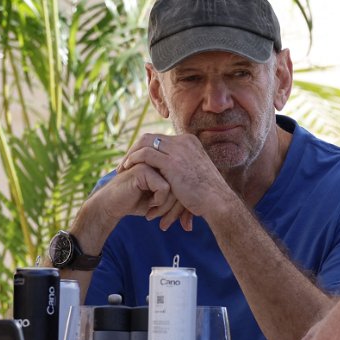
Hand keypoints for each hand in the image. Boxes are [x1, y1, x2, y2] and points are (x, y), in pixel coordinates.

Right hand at [92, 159, 178, 224]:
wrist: (112, 205)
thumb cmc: (137, 204)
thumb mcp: (162, 201)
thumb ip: (176, 197)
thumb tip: (192, 218)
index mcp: (167, 164)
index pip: (185, 183)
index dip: (182, 205)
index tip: (175, 222)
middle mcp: (161, 160)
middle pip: (182, 184)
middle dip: (176, 209)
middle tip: (165, 224)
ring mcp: (152, 163)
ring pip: (175, 186)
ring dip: (166, 207)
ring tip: (154, 215)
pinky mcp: (143, 169)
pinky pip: (164, 188)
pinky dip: (159, 202)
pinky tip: (149, 207)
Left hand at [120, 133, 234, 228]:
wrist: (218, 202)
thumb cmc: (207, 195)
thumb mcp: (195, 174)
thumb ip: (182, 168)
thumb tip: (171, 174)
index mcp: (189, 142)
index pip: (159, 138)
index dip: (144, 148)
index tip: (134, 160)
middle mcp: (184, 141)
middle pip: (150, 137)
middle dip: (134, 149)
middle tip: (123, 163)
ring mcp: (179, 150)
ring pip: (145, 143)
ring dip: (130, 155)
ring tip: (122, 168)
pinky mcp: (172, 162)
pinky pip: (145, 154)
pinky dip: (133, 160)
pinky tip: (127, 170)